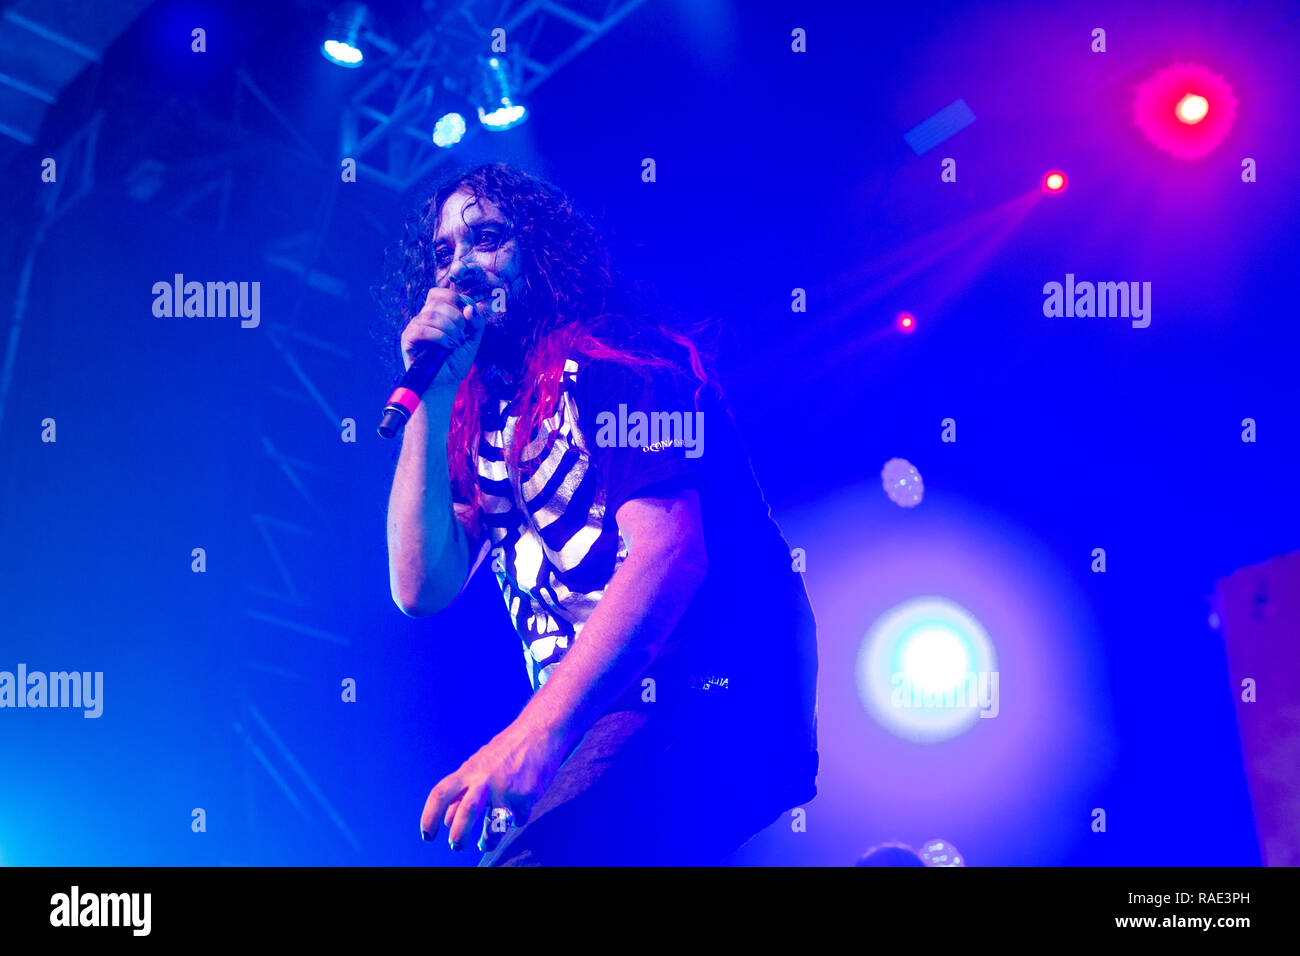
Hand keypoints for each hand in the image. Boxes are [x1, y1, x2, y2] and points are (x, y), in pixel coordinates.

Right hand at [399, 287, 485, 393]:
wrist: (445, 384)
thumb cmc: (456, 362)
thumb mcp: (473, 340)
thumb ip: (477, 323)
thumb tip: (469, 308)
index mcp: (437, 313)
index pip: (441, 293)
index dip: (456, 299)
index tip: (468, 315)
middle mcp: (424, 317)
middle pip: (437, 301)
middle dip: (456, 318)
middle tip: (462, 336)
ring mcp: (415, 327)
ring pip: (430, 315)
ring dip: (449, 328)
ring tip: (457, 343)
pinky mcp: (408, 339)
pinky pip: (421, 329)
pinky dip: (438, 336)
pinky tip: (447, 346)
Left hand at [421, 719, 569, 852]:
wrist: (540, 732)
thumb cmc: (505, 752)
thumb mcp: (478, 766)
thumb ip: (462, 792)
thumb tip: (446, 821)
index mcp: (469, 771)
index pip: (441, 794)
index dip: (429, 817)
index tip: (428, 836)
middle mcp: (485, 779)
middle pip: (466, 813)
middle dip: (458, 836)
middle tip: (455, 846)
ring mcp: (507, 788)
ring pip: (494, 827)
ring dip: (488, 841)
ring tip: (484, 844)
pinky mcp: (526, 796)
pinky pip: (517, 820)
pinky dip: (515, 820)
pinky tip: (517, 812)